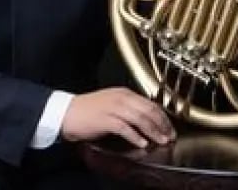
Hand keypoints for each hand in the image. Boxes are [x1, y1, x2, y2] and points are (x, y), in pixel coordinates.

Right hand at [60, 87, 175, 147]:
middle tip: (169, 135)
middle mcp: (121, 98)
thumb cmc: (88, 109)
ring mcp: (113, 108)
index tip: (169, 127)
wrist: (68, 112)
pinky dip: (135, 136)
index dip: (162, 116)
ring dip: (152, 131)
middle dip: (161, 124)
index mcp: (124, 93)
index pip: (150, 103)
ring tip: (160, 140)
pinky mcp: (105, 119)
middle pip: (148, 110)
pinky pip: (124, 128)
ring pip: (139, 118)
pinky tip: (142, 143)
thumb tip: (146, 119)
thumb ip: (128, 108)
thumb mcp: (112, 103)